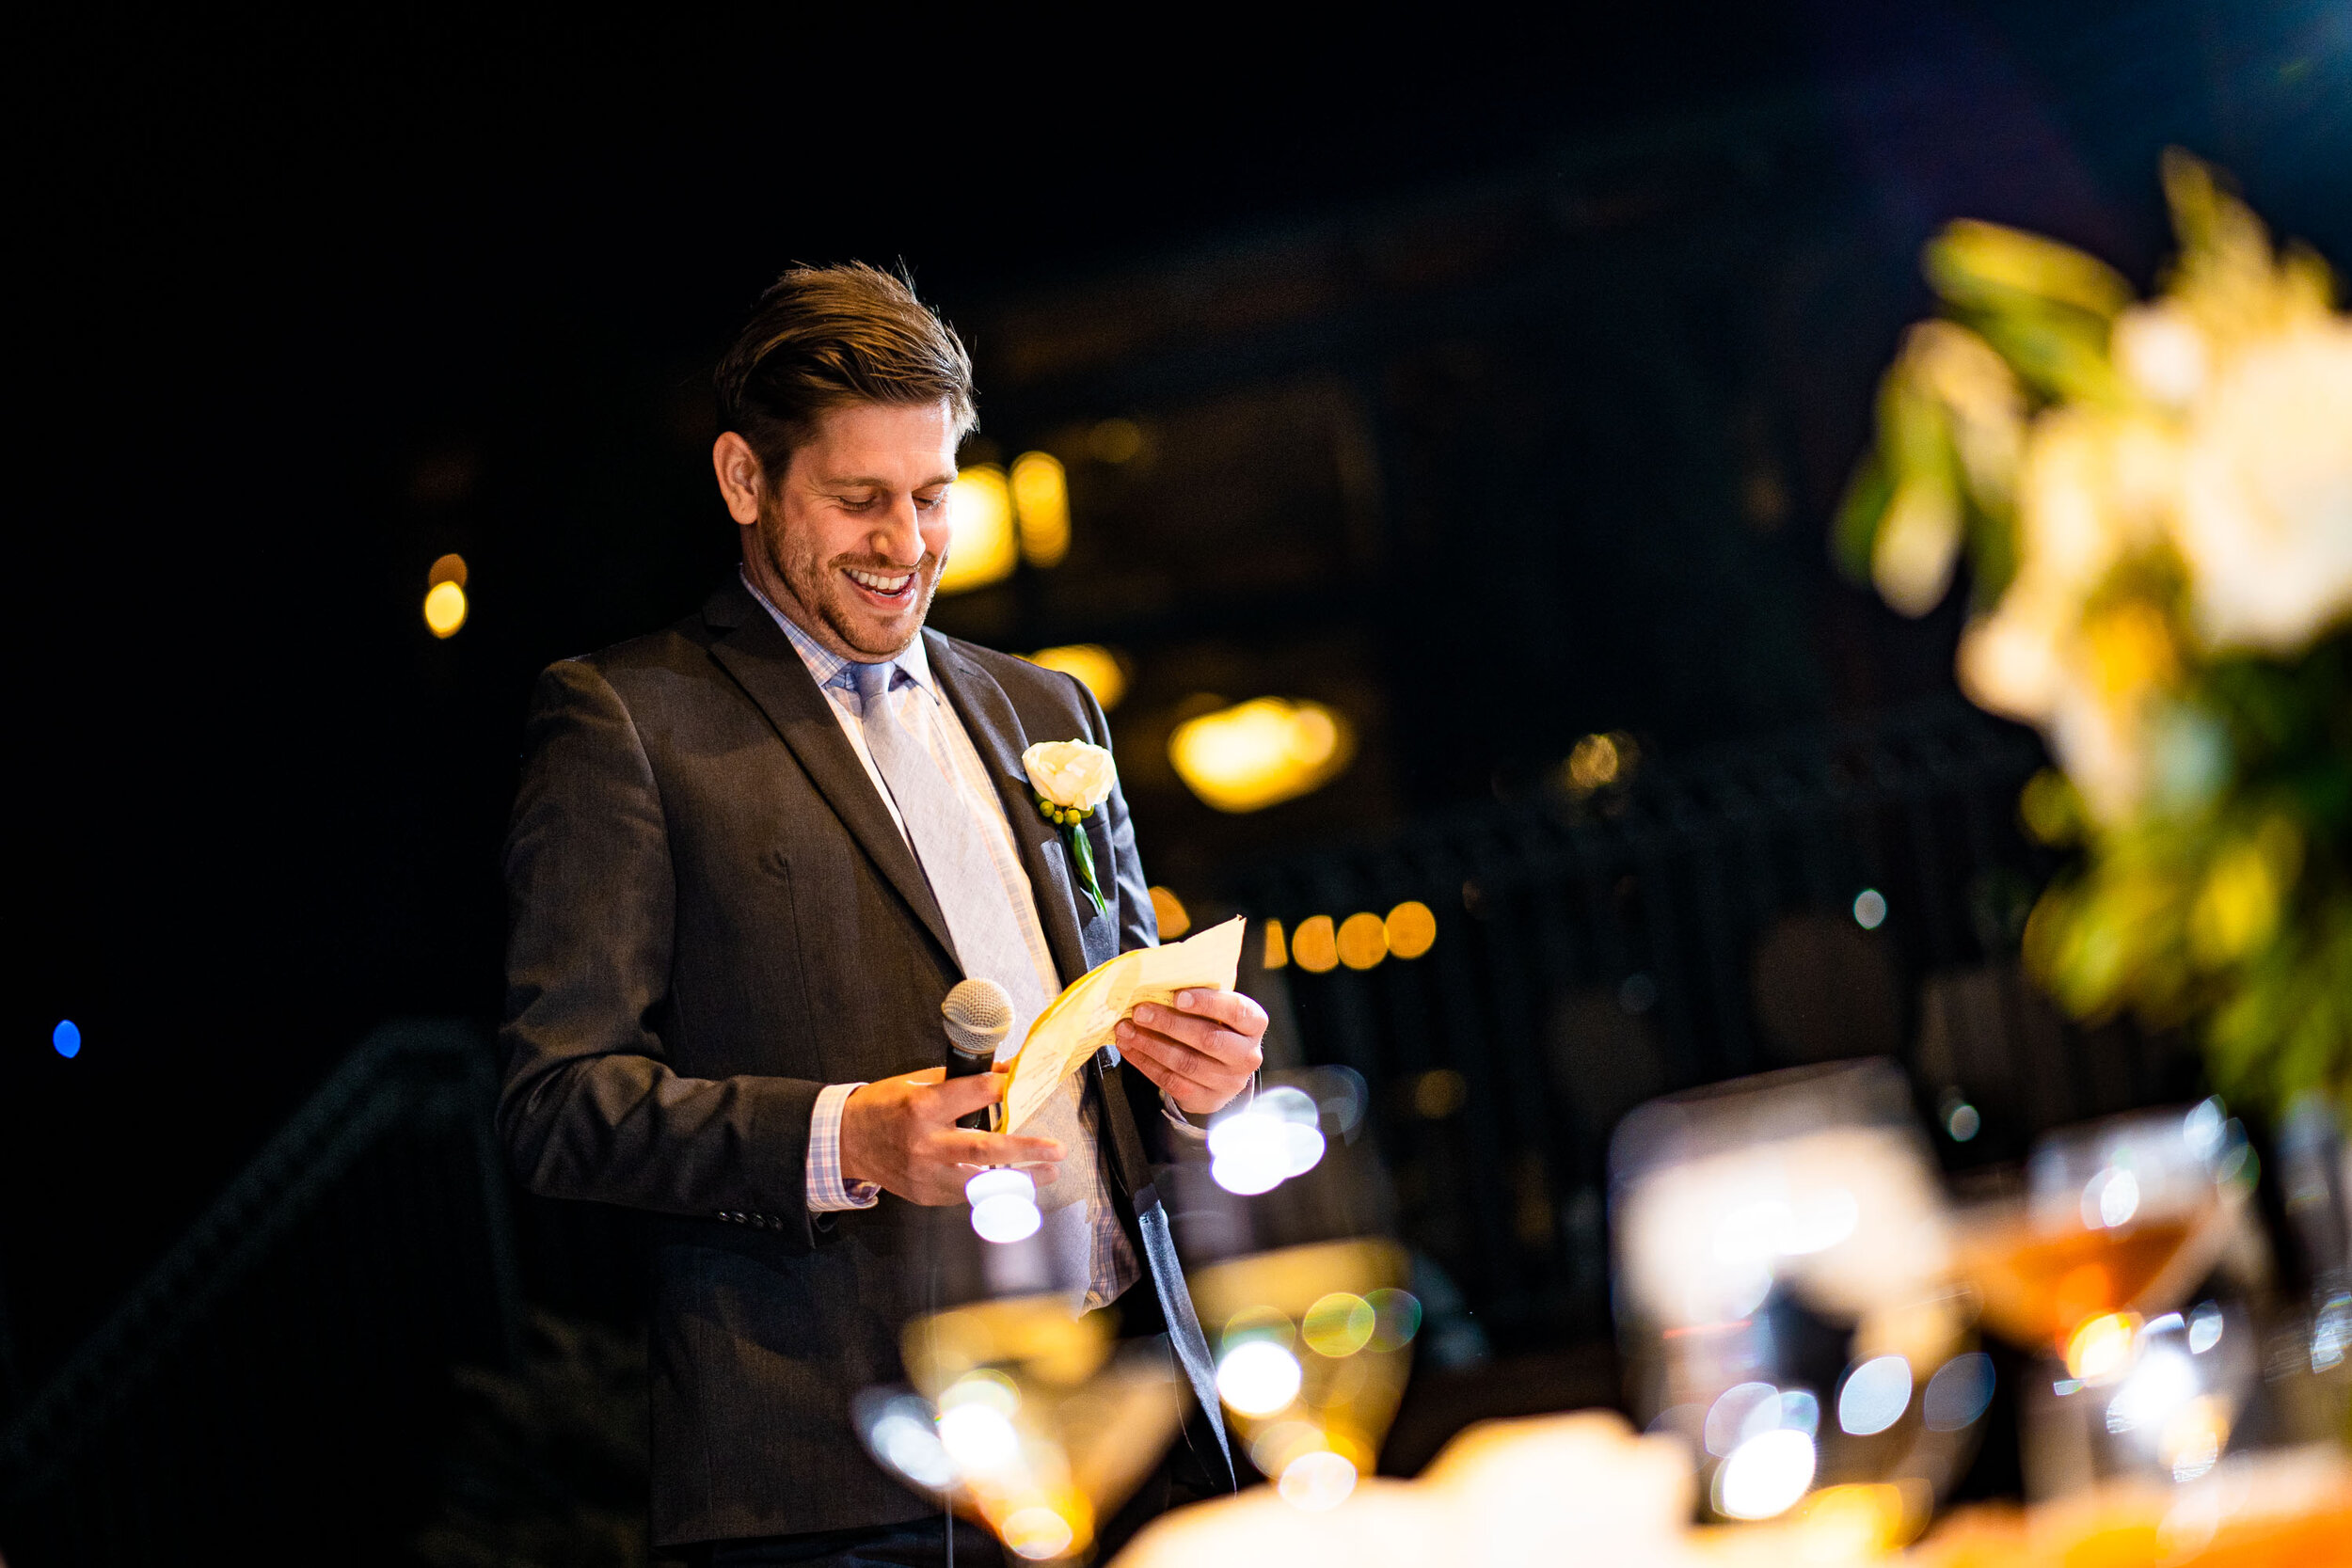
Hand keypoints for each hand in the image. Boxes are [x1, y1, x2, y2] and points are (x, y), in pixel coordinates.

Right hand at [839, 1067, 1065, 1204]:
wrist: (846, 1142)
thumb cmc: (883, 1106)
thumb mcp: (918, 1082)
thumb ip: (961, 1080)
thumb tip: (1005, 1071)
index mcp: (923, 1107)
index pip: (975, 1095)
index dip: (1004, 1088)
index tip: (1025, 1085)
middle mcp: (925, 1143)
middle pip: (984, 1149)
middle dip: (1025, 1151)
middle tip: (1057, 1151)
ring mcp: (925, 1174)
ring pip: (981, 1183)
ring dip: (1020, 1180)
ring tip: (1049, 1173)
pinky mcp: (926, 1195)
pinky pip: (966, 1195)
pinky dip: (992, 1190)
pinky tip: (1015, 1185)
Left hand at [1114, 988, 1267, 1116]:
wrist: (1222, 1071)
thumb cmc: (1215, 1026)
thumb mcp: (1218, 1009)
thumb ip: (1198, 996)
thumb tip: (1156, 982)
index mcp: (1254, 1024)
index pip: (1237, 1011)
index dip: (1207, 1003)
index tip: (1177, 996)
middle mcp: (1247, 1055)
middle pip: (1208, 1038)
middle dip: (1169, 1023)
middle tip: (1140, 1012)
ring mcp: (1229, 1081)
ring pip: (1185, 1062)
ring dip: (1150, 1044)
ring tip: (1126, 1029)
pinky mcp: (1207, 1099)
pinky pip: (1171, 1081)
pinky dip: (1146, 1063)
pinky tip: (1130, 1048)